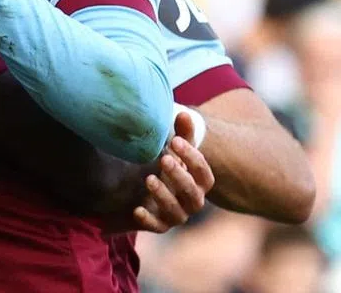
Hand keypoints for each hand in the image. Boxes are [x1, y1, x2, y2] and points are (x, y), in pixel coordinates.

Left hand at [131, 111, 214, 232]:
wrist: (143, 188)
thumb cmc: (165, 166)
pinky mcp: (158, 225)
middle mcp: (191, 201)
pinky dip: (148, 220)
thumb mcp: (173, 150)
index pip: (203, 173)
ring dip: (164, 196)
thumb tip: (184, 113)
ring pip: (177, 213)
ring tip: (149, 179)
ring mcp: (176, 215)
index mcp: (198, 182)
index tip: (175, 141)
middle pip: (193, 193)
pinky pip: (157, 227)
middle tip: (164, 159)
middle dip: (179, 176)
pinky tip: (137, 208)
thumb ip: (182, 134)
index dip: (192, 158)